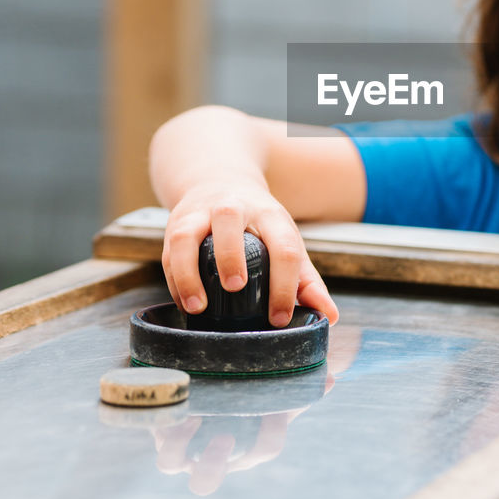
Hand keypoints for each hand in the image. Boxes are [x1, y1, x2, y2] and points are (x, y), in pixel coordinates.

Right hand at [161, 178, 338, 326]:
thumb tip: (329, 315)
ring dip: (189, 270)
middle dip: (230, 255)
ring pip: (187, 233)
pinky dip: (174, 280)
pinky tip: (185, 303)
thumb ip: (306, 280)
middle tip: (236, 287)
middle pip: (229, 220)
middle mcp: (233, 206)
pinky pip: (169, 251)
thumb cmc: (258, 223)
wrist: (220, 180)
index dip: (285, 284)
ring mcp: (200, 213)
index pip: (282, 245)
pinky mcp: (176, 223)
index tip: (280, 318)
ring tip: (198, 306)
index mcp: (269, 214)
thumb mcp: (285, 241)